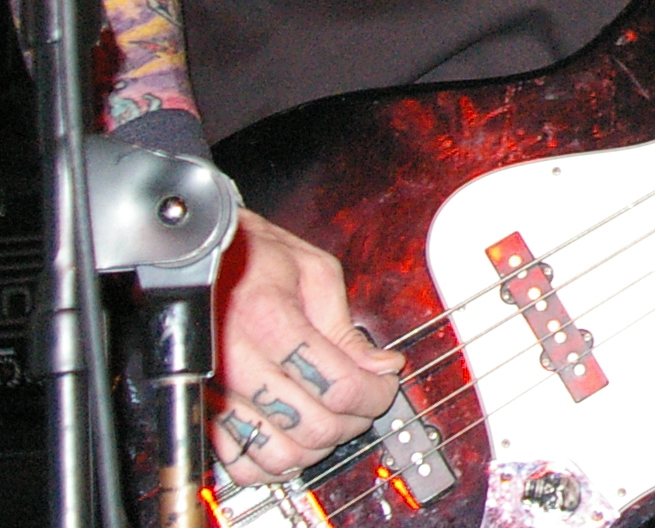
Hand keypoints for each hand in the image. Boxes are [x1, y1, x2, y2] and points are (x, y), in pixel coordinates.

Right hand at [208, 211, 402, 481]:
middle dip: (355, 421)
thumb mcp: (314, 271)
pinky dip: (274, 465)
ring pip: (280, 455)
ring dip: (319, 448)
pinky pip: (239, 464)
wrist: (201, 259)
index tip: (386, 383)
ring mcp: (215, 392)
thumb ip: (346, 325)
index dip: (375, 393)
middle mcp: (236, 362)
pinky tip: (294, 439)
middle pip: (314, 426)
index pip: (337, 384)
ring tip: (333, 419)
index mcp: (269, 319)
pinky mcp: (202, 410)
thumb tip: (382, 366)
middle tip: (366, 401)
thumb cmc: (256, 256)